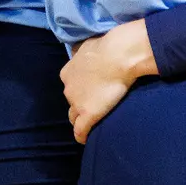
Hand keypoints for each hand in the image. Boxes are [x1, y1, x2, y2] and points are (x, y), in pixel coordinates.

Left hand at [61, 20, 154, 143]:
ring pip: (73, 117)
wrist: (118, 55)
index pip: (69, 86)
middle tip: (94, 102)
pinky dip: (82, 135)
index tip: (88, 91)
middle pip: (71, 101)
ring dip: (80, 118)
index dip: (79, 90)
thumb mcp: (88, 45)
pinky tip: (86, 139)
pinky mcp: (88, 115)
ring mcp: (76, 104)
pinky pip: (80, 131)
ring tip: (91, 121)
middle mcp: (68, 89)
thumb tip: (82, 51)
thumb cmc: (107, 47)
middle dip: (79, 103)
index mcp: (67, 72)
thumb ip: (82, 52)